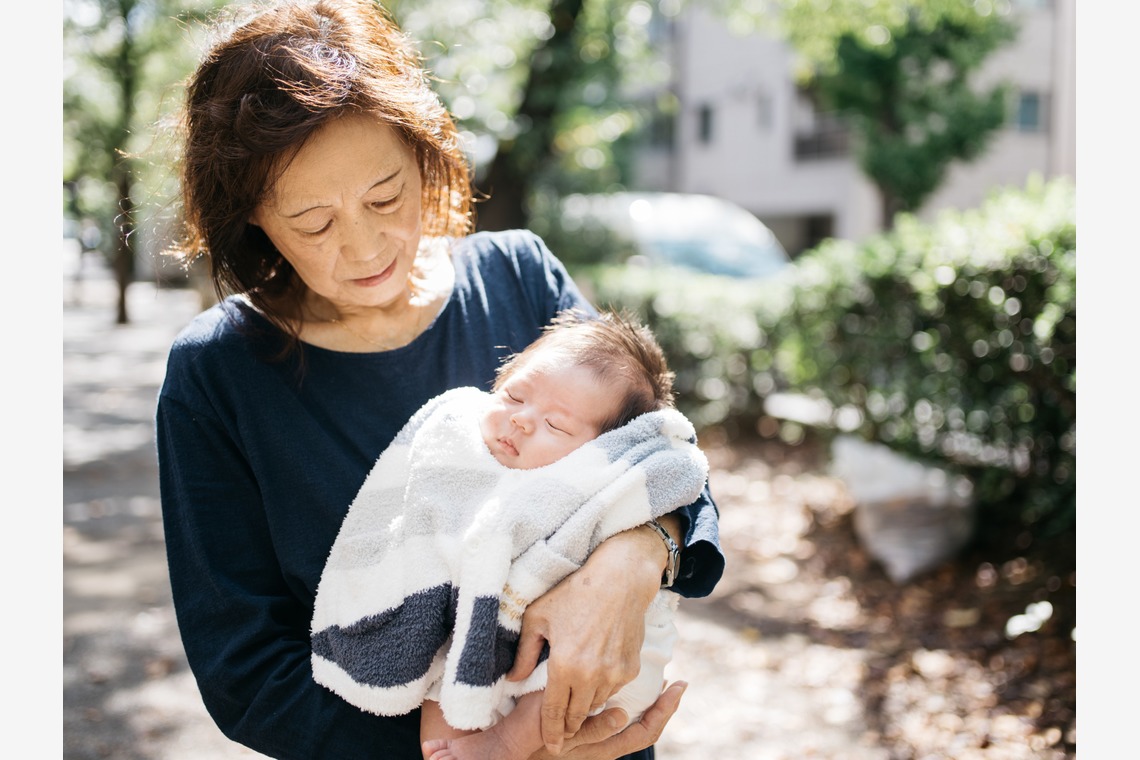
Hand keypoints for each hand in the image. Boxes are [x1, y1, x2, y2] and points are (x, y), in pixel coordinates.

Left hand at [508, 525, 669, 752]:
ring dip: (585, 705)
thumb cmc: (575, 592)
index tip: (550, 746)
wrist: (621, 579)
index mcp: (565, 666)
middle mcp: (591, 676)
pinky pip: (612, 690)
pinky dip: (602, 689)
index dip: (550, 733)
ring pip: (595, 705)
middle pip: (577, 716)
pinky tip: (594, 677)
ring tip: (575, 699)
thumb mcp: (538, 617)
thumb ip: (524, 653)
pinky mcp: (631, 669)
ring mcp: (614, 674)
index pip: (554, 712)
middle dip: (568, 725)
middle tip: (561, 731)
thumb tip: (513, 679)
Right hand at [524, 681, 686, 759]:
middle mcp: (605, 748)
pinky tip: (629, 686)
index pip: (644, 731)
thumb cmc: (533, 739)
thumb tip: (624, 716)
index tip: (676, 688)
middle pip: (645, 729)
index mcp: (602, 747)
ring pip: (634, 725)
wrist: (510, 749)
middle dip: (664, 707)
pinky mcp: (588, 732)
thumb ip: (593, 730)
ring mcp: (597, 741)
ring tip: (660, 681)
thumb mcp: (562, 735)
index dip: (664, 712)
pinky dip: (632, 703)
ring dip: (650, 704)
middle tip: (677, 683)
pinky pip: (619, 720)